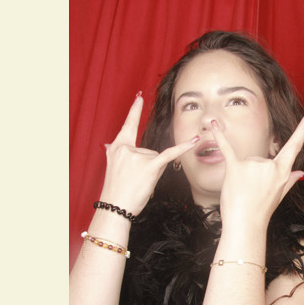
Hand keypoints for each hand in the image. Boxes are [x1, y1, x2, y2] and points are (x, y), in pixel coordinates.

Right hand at [100, 93, 200, 215]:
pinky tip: (194, 142)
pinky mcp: (149, 166)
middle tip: (136, 182)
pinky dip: (183, 149)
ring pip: (158, 160)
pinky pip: (170, 155)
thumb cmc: (116, 191)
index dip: (134, 111)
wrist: (115, 207)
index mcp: (117, 147)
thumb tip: (109, 145)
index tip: (139, 97)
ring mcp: (138, 156)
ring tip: (141, 184)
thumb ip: (114, 154)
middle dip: (149, 168)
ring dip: (154, 173)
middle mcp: (127, 148)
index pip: (128, 126)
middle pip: (150, 152)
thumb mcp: (111, 168)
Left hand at [213, 111, 303, 228]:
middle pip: (261, 158)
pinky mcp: (236, 167)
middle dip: (254, 173)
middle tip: (252, 193)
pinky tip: (213, 124)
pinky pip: (226, 148)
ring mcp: (253, 166)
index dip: (302, 131)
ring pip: (247, 161)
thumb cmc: (261, 212)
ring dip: (243, 174)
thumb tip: (302, 173)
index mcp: (282, 172)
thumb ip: (290, 181)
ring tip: (242, 191)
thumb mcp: (279, 196)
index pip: (294, 148)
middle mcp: (269, 166)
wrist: (245, 225)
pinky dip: (218, 136)